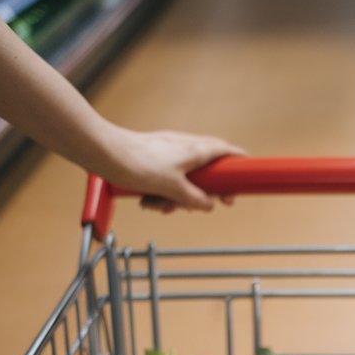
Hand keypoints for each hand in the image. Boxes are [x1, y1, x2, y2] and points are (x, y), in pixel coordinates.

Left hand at [98, 127, 243, 212]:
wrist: (106, 152)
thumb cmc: (139, 165)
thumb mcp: (173, 189)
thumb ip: (195, 199)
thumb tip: (209, 206)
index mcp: (194, 150)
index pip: (226, 152)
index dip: (239, 163)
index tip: (249, 174)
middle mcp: (184, 146)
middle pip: (207, 168)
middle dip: (206, 190)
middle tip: (211, 203)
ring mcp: (168, 151)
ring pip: (185, 177)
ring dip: (179, 196)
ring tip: (165, 207)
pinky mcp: (154, 157)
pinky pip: (168, 178)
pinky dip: (163, 191)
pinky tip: (149, 201)